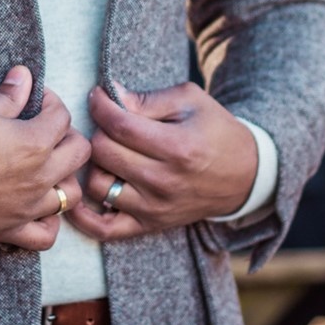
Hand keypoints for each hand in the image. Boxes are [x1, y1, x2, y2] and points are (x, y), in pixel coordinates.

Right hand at [0, 66, 90, 250]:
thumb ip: (8, 95)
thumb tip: (23, 76)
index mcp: (32, 142)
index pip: (62, 117)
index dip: (51, 101)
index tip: (36, 99)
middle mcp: (37, 177)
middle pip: (79, 154)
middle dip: (66, 134)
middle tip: (44, 128)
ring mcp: (26, 207)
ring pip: (70, 196)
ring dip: (64, 177)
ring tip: (46, 164)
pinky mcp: (9, 229)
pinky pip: (47, 235)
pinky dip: (49, 221)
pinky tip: (38, 205)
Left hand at [66, 82, 257, 242]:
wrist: (245, 175)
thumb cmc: (215, 130)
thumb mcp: (189, 101)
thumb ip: (147, 98)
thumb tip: (109, 94)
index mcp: (177, 147)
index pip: (119, 124)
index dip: (99, 104)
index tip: (98, 95)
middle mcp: (164, 181)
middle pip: (104, 152)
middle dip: (99, 130)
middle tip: (107, 123)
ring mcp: (155, 208)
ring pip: (98, 184)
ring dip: (94, 164)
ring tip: (104, 151)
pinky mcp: (150, 225)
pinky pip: (105, 229)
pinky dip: (84, 216)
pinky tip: (78, 195)